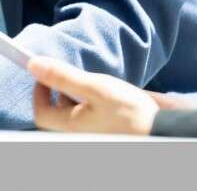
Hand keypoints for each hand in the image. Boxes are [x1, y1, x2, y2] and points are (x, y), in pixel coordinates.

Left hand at [28, 57, 159, 134]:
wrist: (163, 129)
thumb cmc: (131, 114)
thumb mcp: (95, 87)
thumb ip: (63, 76)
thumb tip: (33, 65)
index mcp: (70, 127)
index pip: (41, 112)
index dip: (39, 91)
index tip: (46, 72)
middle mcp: (79, 132)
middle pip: (57, 112)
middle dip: (60, 90)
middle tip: (72, 73)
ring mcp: (93, 130)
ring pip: (74, 111)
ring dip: (77, 93)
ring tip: (94, 82)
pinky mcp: (106, 126)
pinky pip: (90, 113)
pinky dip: (92, 100)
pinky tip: (107, 92)